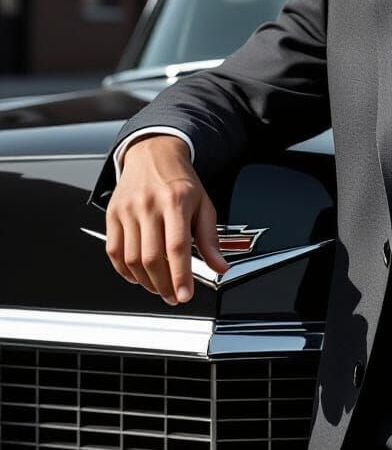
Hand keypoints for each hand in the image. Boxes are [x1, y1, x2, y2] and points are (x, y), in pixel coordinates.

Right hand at [105, 135, 228, 304]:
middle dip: (164, 285)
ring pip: (132, 258)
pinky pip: (114, 251)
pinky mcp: (112, 214)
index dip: (181, 275)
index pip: (177, 247)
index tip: (185, 295)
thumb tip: (220, 266)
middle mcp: (149, 205)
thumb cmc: (181, 181)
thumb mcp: (204, 204)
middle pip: (152, 257)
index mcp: (176, 201)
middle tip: (174, 296)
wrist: (154, 153)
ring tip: (160, 288)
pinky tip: (138, 277)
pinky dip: (124, 271)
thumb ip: (210, 237)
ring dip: (146, 281)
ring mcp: (127, 210)